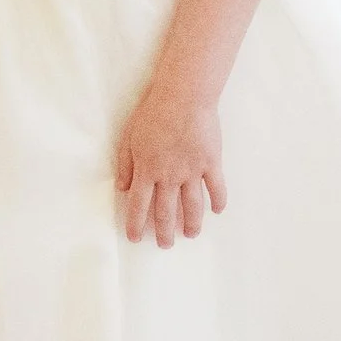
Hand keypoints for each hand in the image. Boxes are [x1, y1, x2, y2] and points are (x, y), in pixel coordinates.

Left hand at [115, 77, 227, 247]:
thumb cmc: (153, 112)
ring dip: (191, 224)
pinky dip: (218, 201)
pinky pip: (217, 188)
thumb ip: (125, 165)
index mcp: (147, 170)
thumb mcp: (129, 137)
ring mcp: (192, 171)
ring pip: (192, 207)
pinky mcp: (211, 162)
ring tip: (190, 235)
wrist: (184, 96)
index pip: (139, 206)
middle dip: (164, 233)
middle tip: (165, 245)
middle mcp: (169, 176)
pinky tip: (217, 211)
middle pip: (166, 212)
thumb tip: (122, 188)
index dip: (136, 224)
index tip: (135, 238)